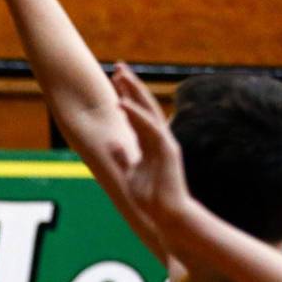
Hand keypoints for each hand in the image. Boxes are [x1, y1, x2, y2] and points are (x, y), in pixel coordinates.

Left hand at [110, 62, 191, 224]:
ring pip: (147, 111)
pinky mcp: (166, 150)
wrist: (169, 215)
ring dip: (133, 92)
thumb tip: (112, 144)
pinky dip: (135, 114)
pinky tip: (120, 103)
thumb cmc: (153, 199)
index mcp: (151, 143)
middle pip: (144, 105)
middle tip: (118, 66)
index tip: (115, 80)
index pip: (137, 114)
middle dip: (131, 85)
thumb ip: (123, 158)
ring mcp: (164, 142)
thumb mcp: (131, 175)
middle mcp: (159, 138)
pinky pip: (149, 128)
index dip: (126, 96)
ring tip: (119, 75)